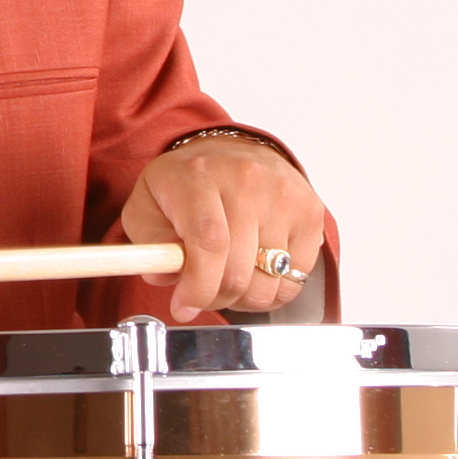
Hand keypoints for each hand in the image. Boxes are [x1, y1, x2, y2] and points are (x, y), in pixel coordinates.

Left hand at [120, 136, 328, 322]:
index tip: (184, 306)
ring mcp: (284, 196)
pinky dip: (273, 288)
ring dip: (244, 297)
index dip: (198, 286)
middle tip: (201, 294)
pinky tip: (255, 269)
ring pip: (268, 283)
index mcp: (199, 177)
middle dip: (215, 297)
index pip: (209, 243)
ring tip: (227, 279)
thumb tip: (166, 278)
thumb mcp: (147, 207)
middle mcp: (247, 181)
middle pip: (239, 270)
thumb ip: (149, 245)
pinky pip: (295, 279)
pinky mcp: (310, 213)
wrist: (233, 152)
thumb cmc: (188, 185)